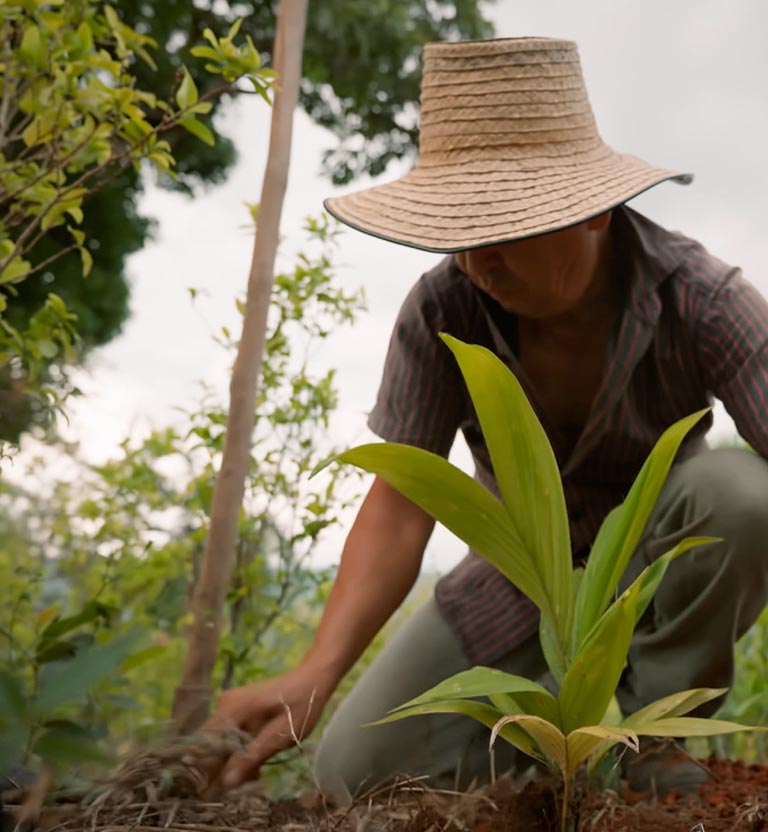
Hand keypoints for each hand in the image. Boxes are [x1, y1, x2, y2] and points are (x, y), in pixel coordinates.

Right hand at [205, 665, 335, 788]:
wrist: (312, 679)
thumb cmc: (300, 705)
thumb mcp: (280, 735)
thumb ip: (252, 757)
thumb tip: (226, 782)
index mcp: (231, 709)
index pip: (203, 745)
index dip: (207, 770)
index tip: (222, 788)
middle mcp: (223, 705)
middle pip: (211, 745)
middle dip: (226, 767)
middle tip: (251, 778)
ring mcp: (229, 705)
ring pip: (220, 742)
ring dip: (235, 760)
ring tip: (257, 771)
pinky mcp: (236, 709)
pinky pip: (229, 734)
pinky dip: (240, 749)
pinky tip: (257, 757)